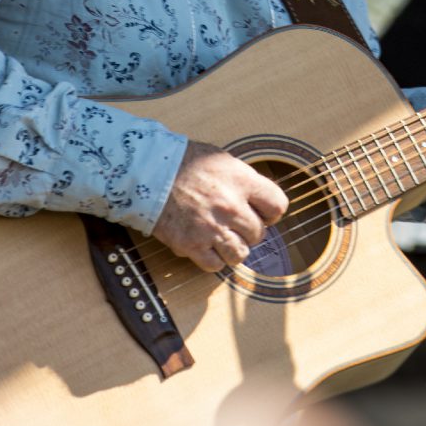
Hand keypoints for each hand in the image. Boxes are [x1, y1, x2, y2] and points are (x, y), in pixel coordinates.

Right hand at [151, 141, 287, 272]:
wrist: (148, 171)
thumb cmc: (184, 162)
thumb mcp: (222, 160)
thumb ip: (244, 181)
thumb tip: (260, 201)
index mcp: (241, 181)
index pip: (277, 206)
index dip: (270, 211)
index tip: (261, 211)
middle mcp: (230, 206)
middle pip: (259, 233)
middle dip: (248, 229)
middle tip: (233, 221)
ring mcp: (211, 228)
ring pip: (240, 254)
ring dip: (233, 247)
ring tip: (221, 235)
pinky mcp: (191, 244)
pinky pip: (215, 265)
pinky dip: (213, 259)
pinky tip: (206, 244)